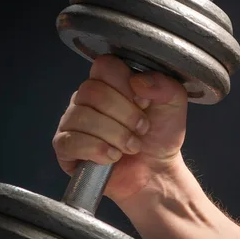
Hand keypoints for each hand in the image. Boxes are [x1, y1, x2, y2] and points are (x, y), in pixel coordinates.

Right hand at [52, 55, 188, 203]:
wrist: (157, 172)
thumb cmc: (161, 136)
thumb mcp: (174, 105)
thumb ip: (165, 85)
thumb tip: (138, 80)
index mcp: (109, 82)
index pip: (105, 66)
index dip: (126, 85)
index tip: (144, 103)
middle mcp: (86, 98)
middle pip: (92, 91)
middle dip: (125, 114)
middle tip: (142, 129)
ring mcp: (72, 121)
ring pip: (82, 116)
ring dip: (116, 135)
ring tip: (132, 147)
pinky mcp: (65, 147)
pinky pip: (69, 141)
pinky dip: (97, 150)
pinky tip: (113, 157)